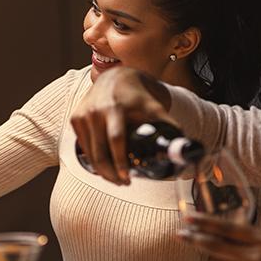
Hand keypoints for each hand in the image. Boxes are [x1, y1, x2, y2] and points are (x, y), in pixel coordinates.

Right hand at [69, 66, 174, 184]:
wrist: (115, 77)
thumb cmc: (138, 96)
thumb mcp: (154, 107)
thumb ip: (169, 125)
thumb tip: (185, 147)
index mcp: (117, 107)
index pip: (116, 140)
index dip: (120, 162)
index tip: (128, 178)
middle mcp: (97, 109)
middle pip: (100, 151)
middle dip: (110, 173)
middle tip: (123, 183)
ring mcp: (84, 114)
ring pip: (90, 152)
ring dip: (101, 170)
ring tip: (115, 179)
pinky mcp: (76, 118)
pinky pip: (83, 146)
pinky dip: (92, 159)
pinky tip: (102, 166)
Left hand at [177, 214, 260, 260]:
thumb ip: (253, 238)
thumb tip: (226, 232)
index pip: (228, 229)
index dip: (205, 223)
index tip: (189, 218)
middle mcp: (255, 258)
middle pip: (215, 247)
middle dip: (195, 240)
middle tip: (180, 235)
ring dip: (213, 257)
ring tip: (221, 255)